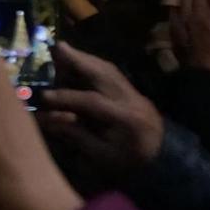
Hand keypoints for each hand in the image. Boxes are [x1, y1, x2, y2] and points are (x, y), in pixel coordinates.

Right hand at [38, 44, 164, 177]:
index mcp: (125, 118)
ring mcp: (135, 93)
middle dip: (79, 60)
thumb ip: (76, 134)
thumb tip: (46, 118)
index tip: (45, 97)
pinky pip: (113, 72)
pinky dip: (94, 64)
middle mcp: (131, 99)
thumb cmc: (131, 162)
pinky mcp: (134, 91)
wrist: (165, 159)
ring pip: (109, 69)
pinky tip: (81, 62)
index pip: (92, 101)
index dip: (67, 97)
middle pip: (104, 73)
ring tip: (64, 50)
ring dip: (85, 58)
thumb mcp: (102, 154)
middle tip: (56, 47)